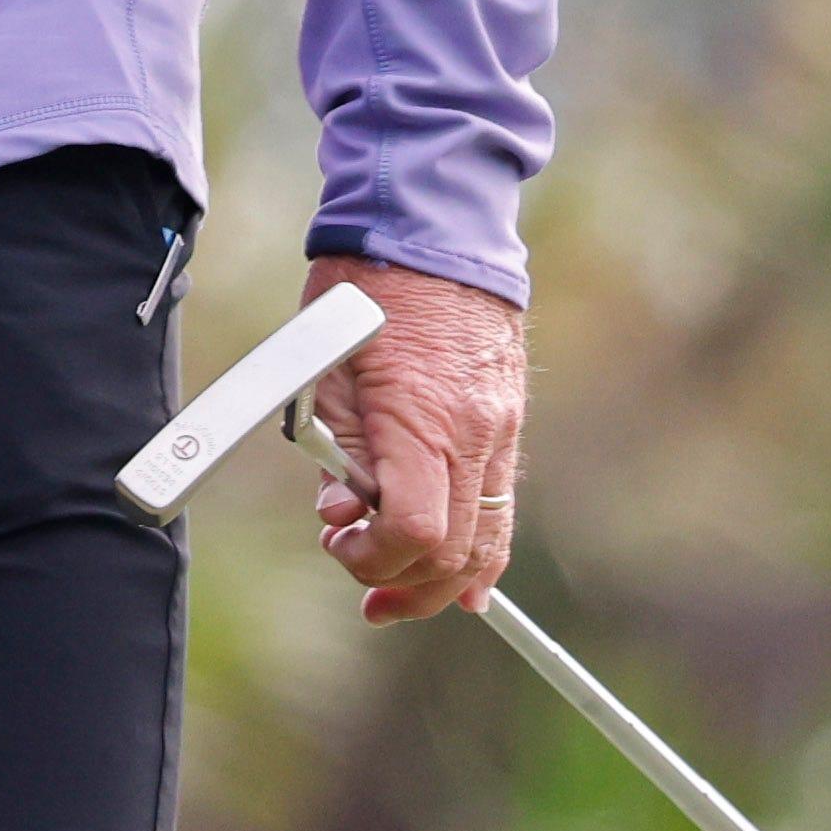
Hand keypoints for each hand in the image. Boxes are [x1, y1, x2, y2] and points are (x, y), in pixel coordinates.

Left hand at [300, 256, 525, 623]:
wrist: (435, 233)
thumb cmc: (364, 291)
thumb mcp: (322, 367)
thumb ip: (334, 448)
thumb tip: (339, 512)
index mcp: (422, 418)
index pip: (413, 528)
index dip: (374, 559)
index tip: (339, 549)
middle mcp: (475, 432)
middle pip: (456, 550)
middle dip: (407, 587)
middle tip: (366, 597)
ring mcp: (501, 429)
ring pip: (490, 538)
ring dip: (444, 582)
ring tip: (399, 596)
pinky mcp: (508, 422)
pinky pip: (504, 507)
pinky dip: (484, 553)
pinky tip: (465, 585)